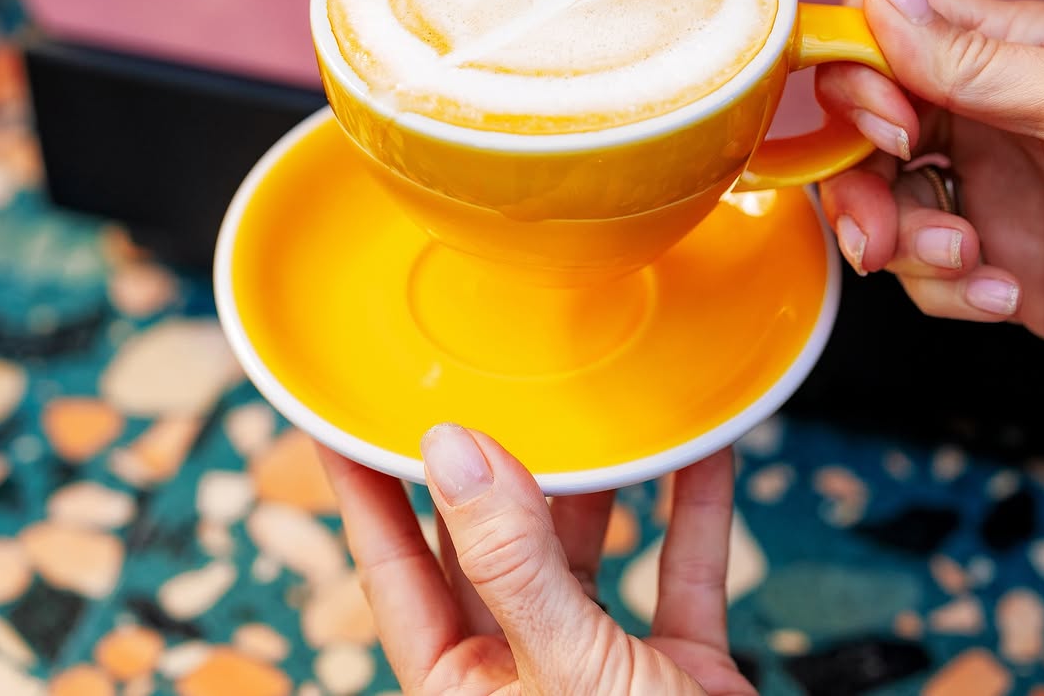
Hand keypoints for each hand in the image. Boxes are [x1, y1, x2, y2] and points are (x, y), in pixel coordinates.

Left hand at [320, 427, 756, 694]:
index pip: (392, 563)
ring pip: (586, 547)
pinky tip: (701, 449)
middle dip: (490, 462)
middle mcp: (521, 669)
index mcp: (461, 688)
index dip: (363, 484)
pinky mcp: (677, 669)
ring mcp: (599, 666)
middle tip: (477, 378)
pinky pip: (681, 570)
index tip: (342, 411)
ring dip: (600, 479)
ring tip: (590, 401)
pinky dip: (694, 510)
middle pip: (490, 541)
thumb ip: (510, 563)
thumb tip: (453, 452)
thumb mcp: (565, 671)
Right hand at [816, 0, 1043, 336]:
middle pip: (859, 130)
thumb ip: (977, 58)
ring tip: (963, 260)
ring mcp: (982, 189)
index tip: (888, 124)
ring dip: (901, 243)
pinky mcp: (993, 260)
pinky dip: (944, 290)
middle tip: (876, 231)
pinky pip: (922, 271)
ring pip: (878, 203)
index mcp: (995, 54)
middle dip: (854, 182)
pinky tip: (999, 292)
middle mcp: (976, 117)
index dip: (857, 77)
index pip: (880, 34)